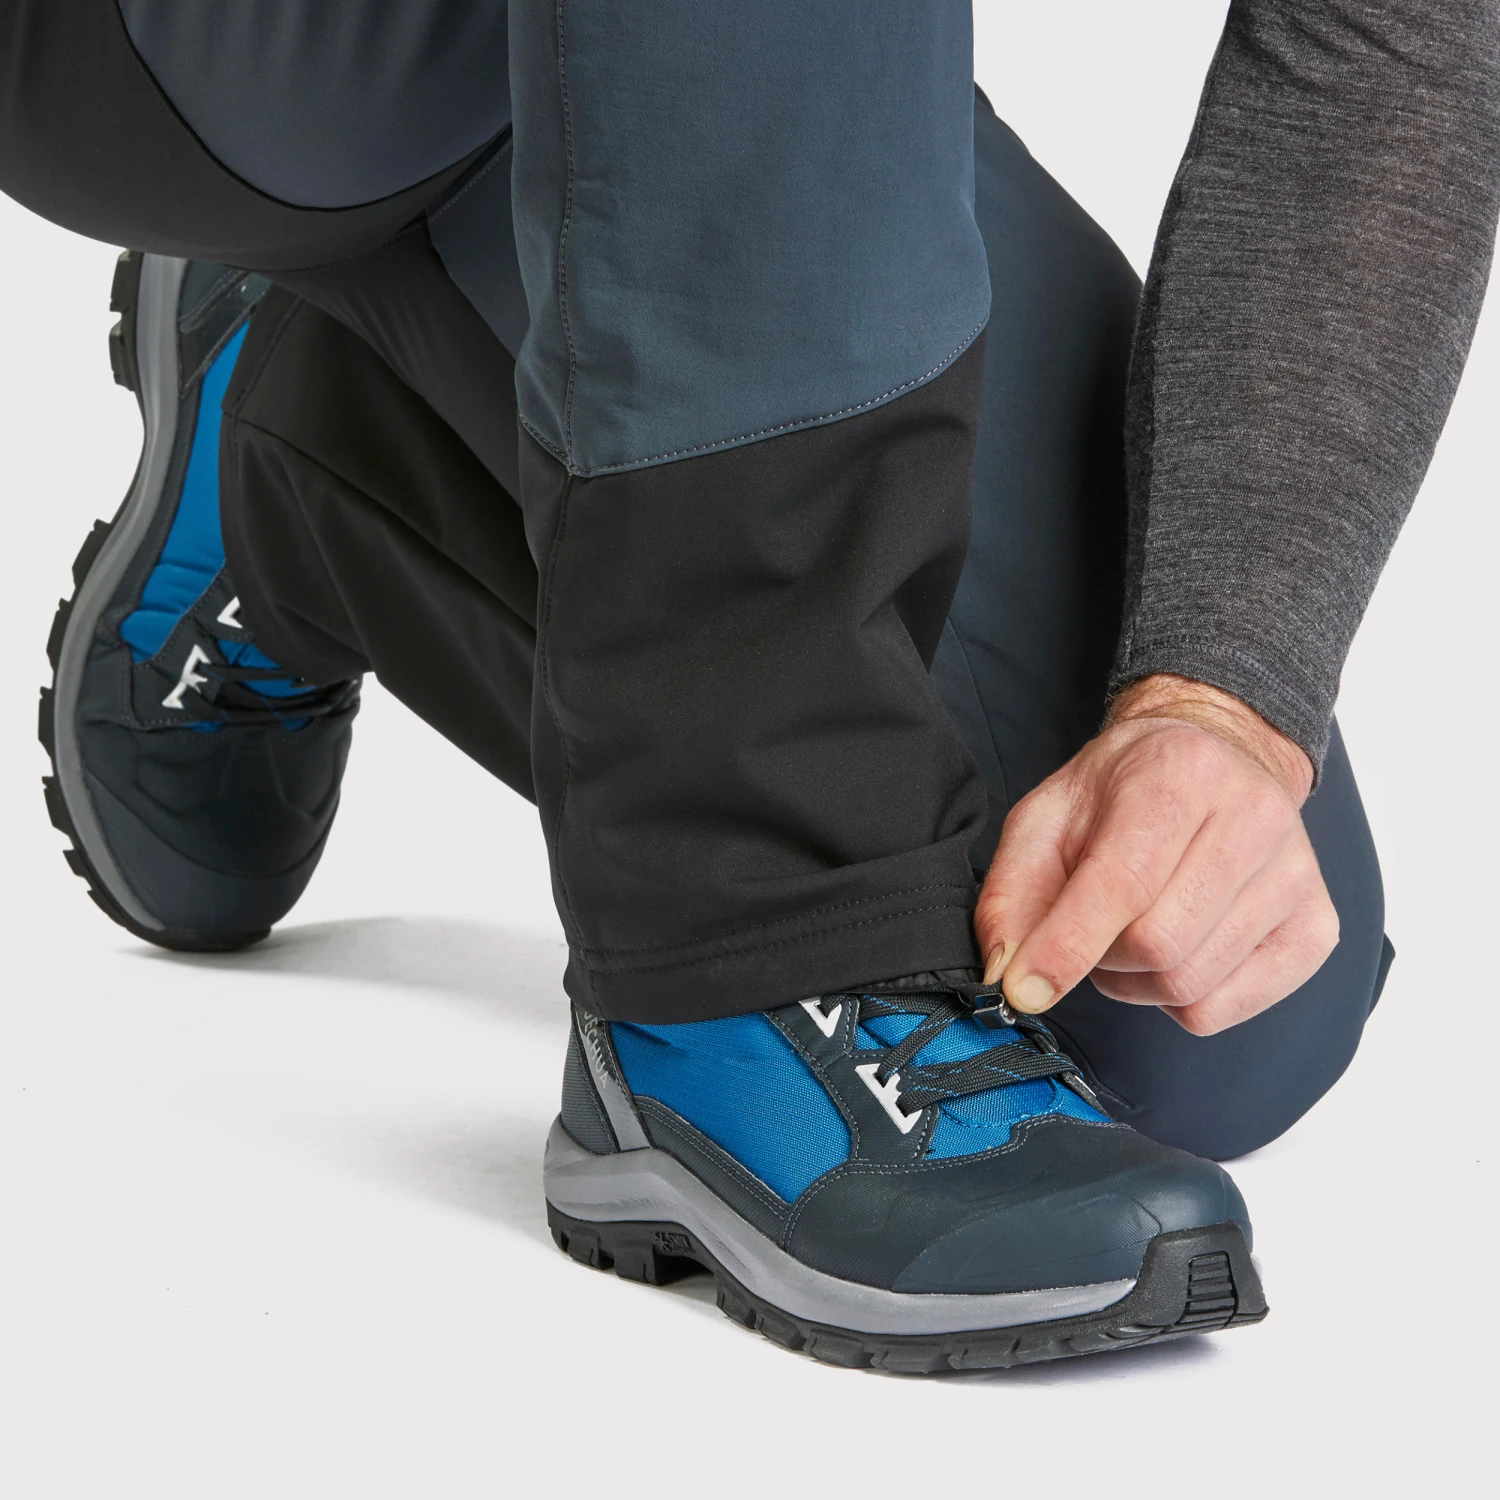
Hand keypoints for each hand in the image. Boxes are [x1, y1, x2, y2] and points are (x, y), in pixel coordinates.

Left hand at [973, 674, 1337, 1035]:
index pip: (1123, 883)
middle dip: (1100, 958)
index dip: (1066, 946)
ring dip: (1135, 981)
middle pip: (1157, 946)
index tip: (1024, 988)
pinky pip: (1226, 1008)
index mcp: (1179, 774)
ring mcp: (1296, 875)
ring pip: (1189, 983)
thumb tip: (1007, 972)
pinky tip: (1177, 949)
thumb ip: (1013, 891)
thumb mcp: (1048, 816)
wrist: (1217, 759)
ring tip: (1130, 933)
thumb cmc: (1125, 791)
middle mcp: (1254, 818)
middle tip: (1089, 930)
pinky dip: (1180, 998)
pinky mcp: (1316, 926)